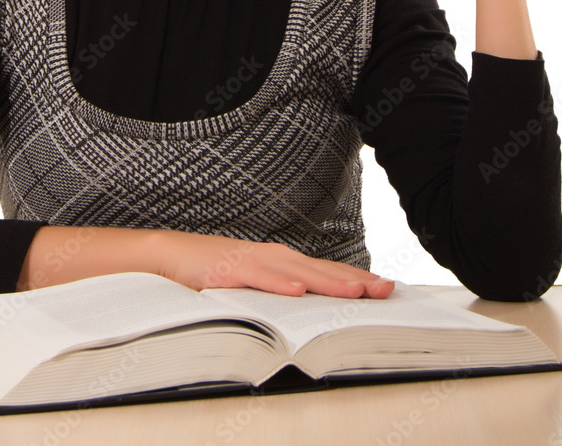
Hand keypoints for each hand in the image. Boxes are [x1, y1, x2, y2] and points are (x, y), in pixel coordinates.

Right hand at [154, 231, 393, 298]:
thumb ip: (282, 291)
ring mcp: (254, 261)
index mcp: (284, 263)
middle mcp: (276, 258)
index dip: (358, 279)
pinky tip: (297, 291)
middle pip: (323, 270)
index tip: (387, 288)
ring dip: (328, 282)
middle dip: (357, 280)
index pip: (328, 272)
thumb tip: (311, 307)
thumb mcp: (256, 284)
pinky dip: (278, 284)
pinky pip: (259, 278)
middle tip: (387, 290)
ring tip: (356, 292)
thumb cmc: (216, 271)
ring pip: (298, 272)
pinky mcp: (231, 268)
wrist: (173, 254)